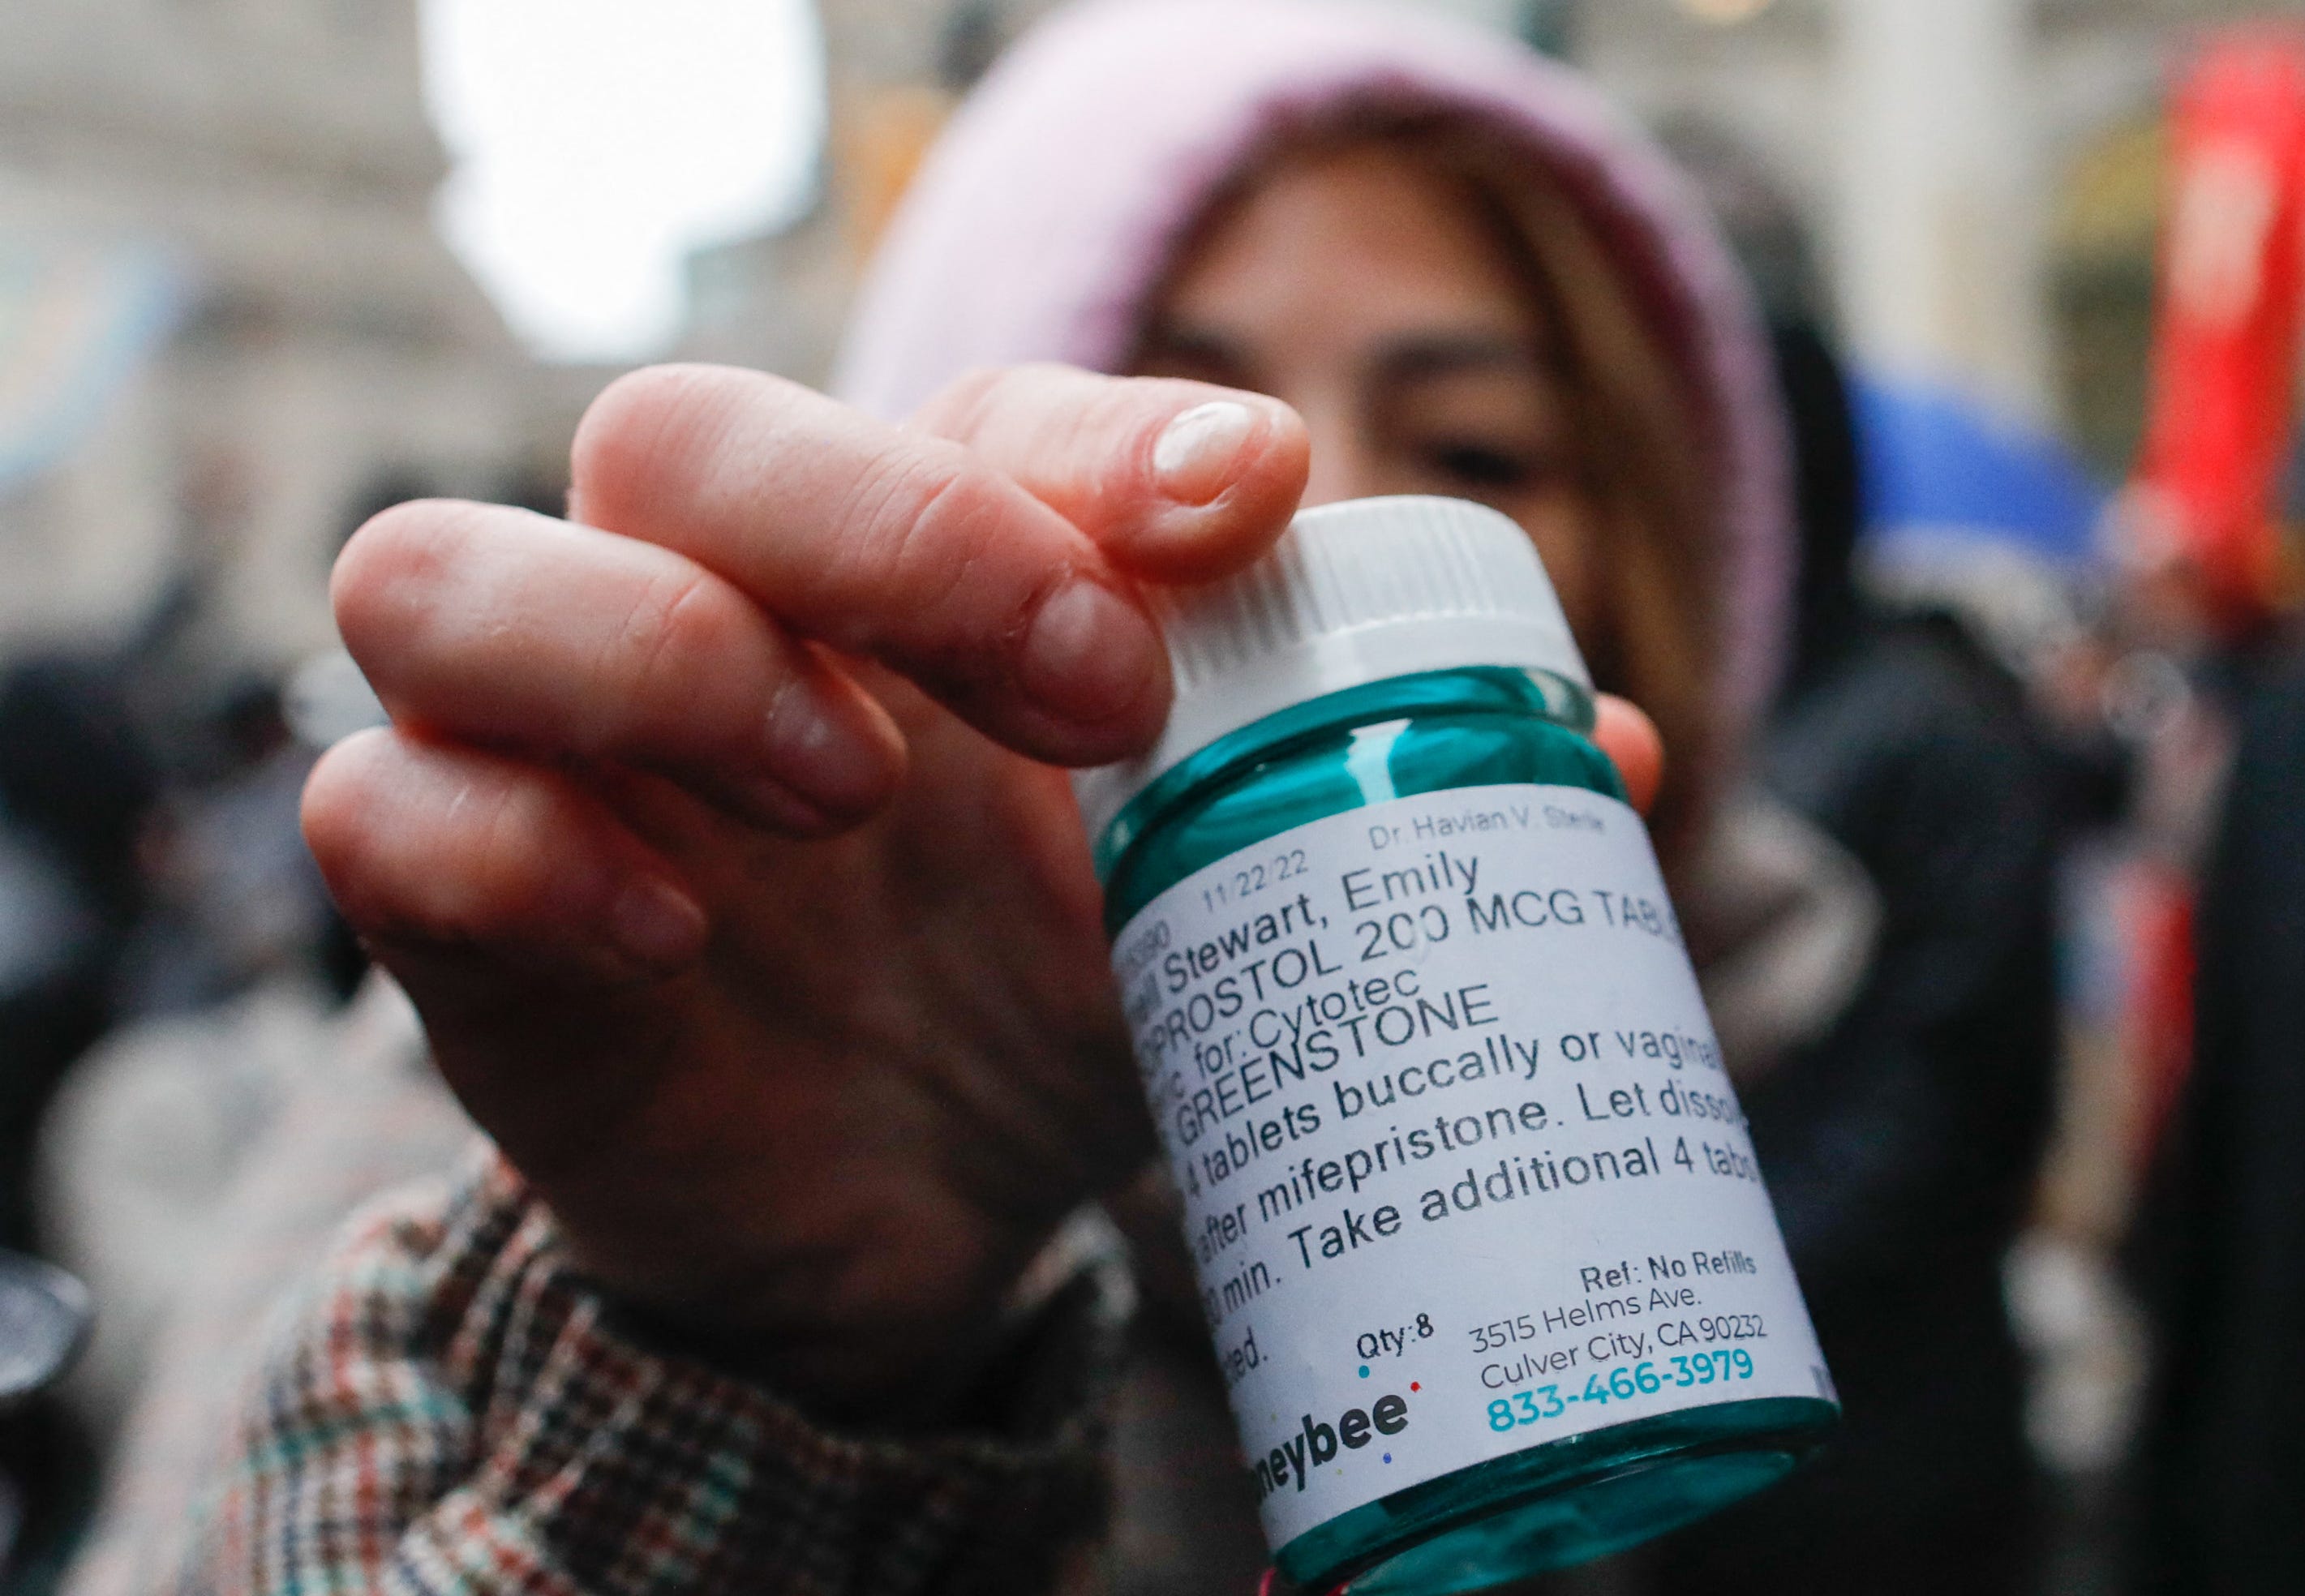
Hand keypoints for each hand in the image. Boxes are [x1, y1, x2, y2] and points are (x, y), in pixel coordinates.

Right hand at [306, 364, 1660, 1414]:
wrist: (929, 1202)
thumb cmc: (1074, 988)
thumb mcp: (1233, 883)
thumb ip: (1391, 800)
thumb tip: (1619, 754)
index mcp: (931, 561)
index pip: (972, 405)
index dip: (1099, 435)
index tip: (1252, 507)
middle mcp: (728, 611)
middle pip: (676, 426)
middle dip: (881, 522)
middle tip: (1077, 684)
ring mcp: (569, 757)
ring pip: (442, 571)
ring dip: (656, 651)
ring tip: (839, 787)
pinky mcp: (468, 920)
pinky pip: (381, 807)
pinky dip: (508, 842)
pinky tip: (668, 933)